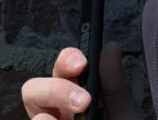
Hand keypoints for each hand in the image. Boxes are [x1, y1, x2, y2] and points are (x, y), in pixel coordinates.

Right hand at [21, 41, 142, 119]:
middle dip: (55, 89)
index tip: (81, 62)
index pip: (61, 72)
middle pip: (33, 91)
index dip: (65, 62)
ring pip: (36, 119)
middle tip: (83, 101)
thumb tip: (109, 46)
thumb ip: (115, 87)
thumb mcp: (124, 117)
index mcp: (74, 101)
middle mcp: (56, 117)